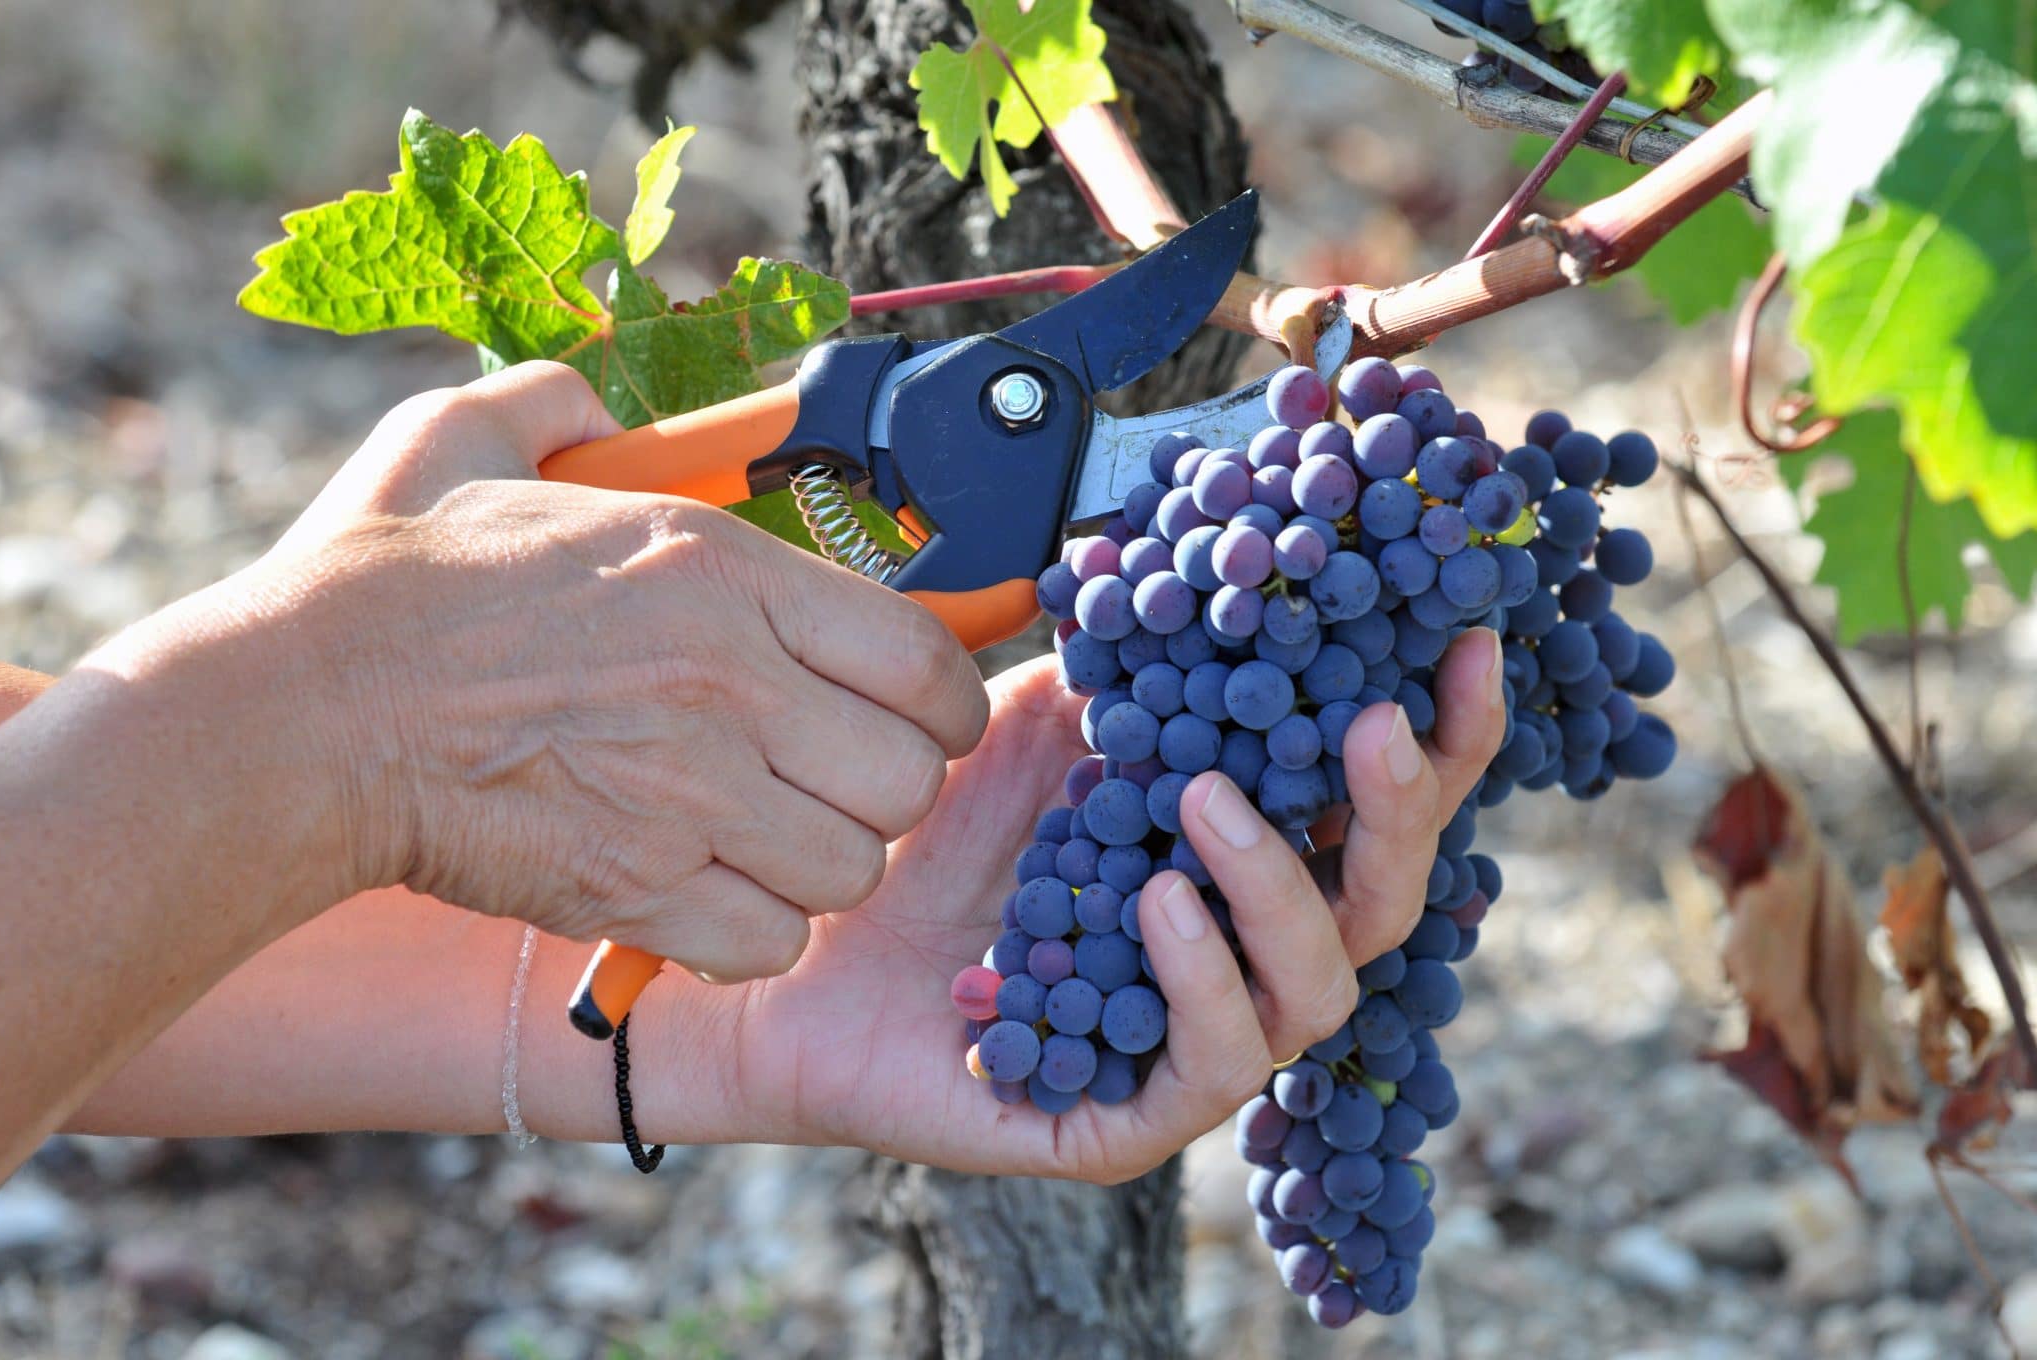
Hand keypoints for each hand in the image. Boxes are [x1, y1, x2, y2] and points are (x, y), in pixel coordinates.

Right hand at [226, 361, 989, 975]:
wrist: (303, 708)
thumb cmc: (389, 577)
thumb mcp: (468, 437)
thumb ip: (553, 399)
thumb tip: (583, 384)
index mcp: (721, 570)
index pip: (926, 656)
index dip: (944, 700)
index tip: (919, 714)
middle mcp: (732, 684)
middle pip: (908, 778)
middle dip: (885, 789)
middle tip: (831, 781)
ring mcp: (692, 797)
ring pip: (852, 868)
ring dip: (820, 864)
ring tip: (765, 841)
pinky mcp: (638, 891)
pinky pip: (772, 943)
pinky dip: (753, 933)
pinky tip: (710, 896)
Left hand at [677, 630, 1505, 1181]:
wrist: (788, 935)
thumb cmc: (922, 832)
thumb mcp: (1040, 719)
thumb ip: (1140, 660)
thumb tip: (1235, 564)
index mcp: (1239, 859)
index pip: (1373, 808)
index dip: (1442, 737)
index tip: (1467, 646)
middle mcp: (1237, 953)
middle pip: (1381, 903)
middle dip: (1395, 814)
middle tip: (1370, 729)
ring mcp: (1187, 1044)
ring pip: (1315, 991)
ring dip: (1280, 887)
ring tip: (1207, 803)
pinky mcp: (1122, 1122)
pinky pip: (1208, 1068)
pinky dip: (1199, 979)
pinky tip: (1155, 902)